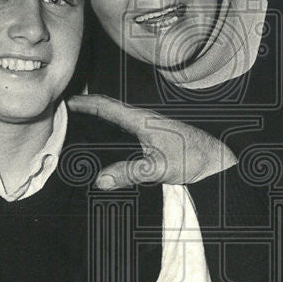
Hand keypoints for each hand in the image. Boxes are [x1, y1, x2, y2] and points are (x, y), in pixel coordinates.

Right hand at [67, 94, 235, 187]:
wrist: (217, 160)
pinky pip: (126, 129)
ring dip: (100, 118)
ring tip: (80, 124)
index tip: (66, 102)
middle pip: (110, 109)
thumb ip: (130, 172)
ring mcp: (150, 128)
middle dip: (88, 107)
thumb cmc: (193, 158)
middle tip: (66, 112)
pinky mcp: (155, 137)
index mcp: (142, 120)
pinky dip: (112, 129)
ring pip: (118, 118)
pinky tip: (108, 141)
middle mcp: (144, 120)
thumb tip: (100, 179)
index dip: (85, 102)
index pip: (108, 106)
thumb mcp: (160, 168)